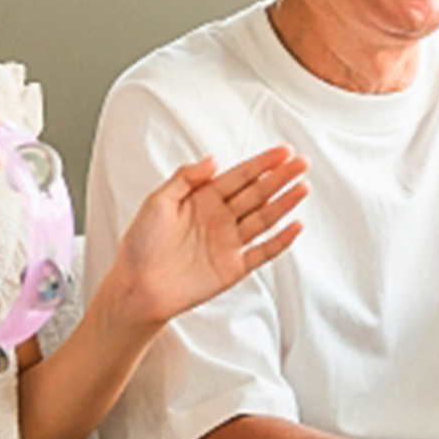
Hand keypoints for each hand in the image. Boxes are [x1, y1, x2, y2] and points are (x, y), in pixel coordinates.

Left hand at [100, 145, 309, 327]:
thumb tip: (213, 160)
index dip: (262, 163)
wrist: (136, 287)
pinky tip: (295, 226)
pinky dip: (280, 241)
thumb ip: (185, 178)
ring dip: (284, 203)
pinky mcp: (233, 268)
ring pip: (264, 218)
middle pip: (257, 193)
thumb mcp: (156, 201)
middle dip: (280, 177)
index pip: (239, 176)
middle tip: (301, 163)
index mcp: (203, 200)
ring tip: (302, 186)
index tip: (282, 151)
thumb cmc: (140, 244)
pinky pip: (262, 252)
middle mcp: (220, 218)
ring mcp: (228, 243)